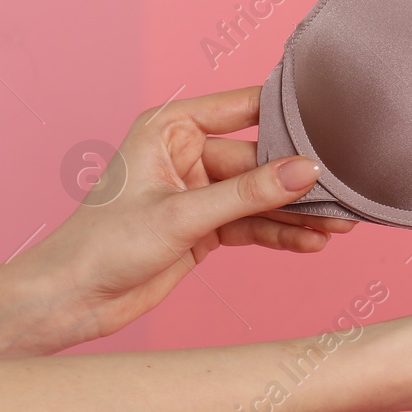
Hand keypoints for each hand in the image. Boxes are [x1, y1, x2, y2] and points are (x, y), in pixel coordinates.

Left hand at [13, 87, 352, 351]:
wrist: (68, 302)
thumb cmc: (101, 246)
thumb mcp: (182, 216)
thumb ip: (249, 194)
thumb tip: (306, 171)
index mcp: (171, 128)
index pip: (243, 108)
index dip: (288, 114)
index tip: (333, 121)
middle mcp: (187, 153)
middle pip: (261, 159)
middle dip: (299, 180)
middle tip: (343, 192)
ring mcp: (198, 191)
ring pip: (262, 195)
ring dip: (297, 212)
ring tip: (339, 224)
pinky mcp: (205, 226)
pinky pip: (254, 222)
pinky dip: (281, 233)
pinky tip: (312, 242)